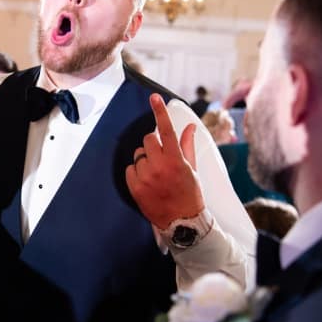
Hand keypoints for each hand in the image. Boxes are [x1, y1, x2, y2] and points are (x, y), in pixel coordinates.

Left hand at [124, 94, 205, 227]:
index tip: (154, 98)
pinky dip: (136, 172)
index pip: (166, 130)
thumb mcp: (192, 168)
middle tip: (161, 157)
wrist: (182, 223)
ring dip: (145, 160)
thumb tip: (191, 127)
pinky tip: (147, 181)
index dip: (160, 112)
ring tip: (155, 174)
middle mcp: (160, 166)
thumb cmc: (190, 194)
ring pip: (138, 155)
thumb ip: (187, 145)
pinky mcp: (135, 188)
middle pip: (148, 140)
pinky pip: (130, 169)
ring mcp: (146, 177)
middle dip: (153, 145)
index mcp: (176, 160)